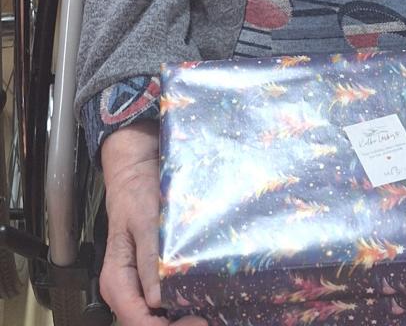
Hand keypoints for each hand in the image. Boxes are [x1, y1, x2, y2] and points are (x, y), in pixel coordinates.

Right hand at [101, 122, 205, 325]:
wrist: (137, 169)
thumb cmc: (138, 191)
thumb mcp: (145, 221)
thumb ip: (149, 259)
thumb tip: (158, 300)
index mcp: (117, 282)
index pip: (139, 324)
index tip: (199, 321)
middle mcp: (127, 291)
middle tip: (211, 318)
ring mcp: (141, 287)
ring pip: (159, 319)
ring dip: (183, 319)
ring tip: (214, 311)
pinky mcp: (155, 278)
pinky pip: (167, 305)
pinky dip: (185, 308)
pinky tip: (207, 301)